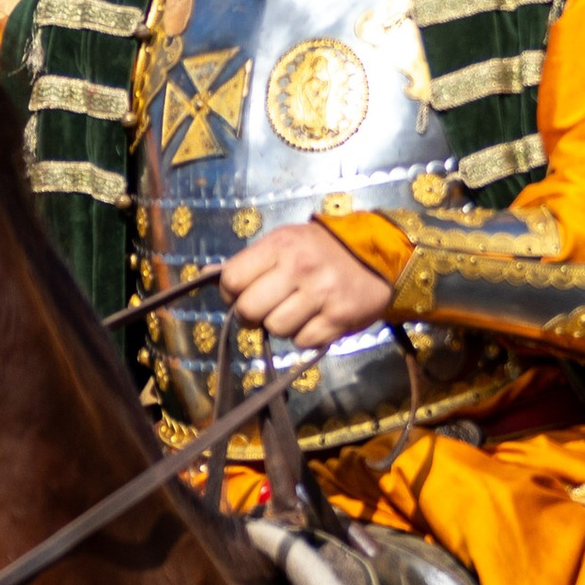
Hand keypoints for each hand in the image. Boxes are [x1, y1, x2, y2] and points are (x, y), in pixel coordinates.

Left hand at [222, 223, 392, 348]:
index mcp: (280, 245)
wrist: (380, 256)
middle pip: (249, 310)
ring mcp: (321, 294)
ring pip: (276, 329)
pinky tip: (316, 319)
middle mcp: (299, 267)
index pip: (232, 280)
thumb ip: (249, 262)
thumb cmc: (322, 250)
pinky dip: (305, 336)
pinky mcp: (339, 317)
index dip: (231, 294)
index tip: (242, 294)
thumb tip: (204, 276)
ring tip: (296, 312)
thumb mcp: (285, 243)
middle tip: (265, 310)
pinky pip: (303, 342)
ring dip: (281, 326)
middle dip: (251, 316)